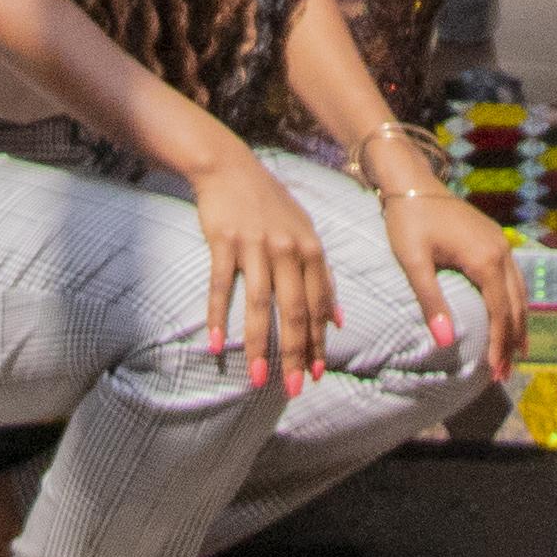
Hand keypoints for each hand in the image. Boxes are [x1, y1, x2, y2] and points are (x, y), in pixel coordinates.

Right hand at [188, 145, 340, 395]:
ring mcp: (256, 245)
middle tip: (293, 389)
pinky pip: (222, 285)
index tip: (316, 374)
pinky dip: (218, 316)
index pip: (318, 306)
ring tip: (259, 379)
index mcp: (311, 249)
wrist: (229, 168)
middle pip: (294, 310)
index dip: (317, 342)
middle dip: (295, 354)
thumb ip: (322, 276)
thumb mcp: (305, 233)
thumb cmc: (270, 205)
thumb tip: (339, 321)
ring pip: (260, 304)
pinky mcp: (225, 241)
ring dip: (259, 345)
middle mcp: (288, 249)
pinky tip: (217, 345)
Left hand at [379, 187, 525, 379]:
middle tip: (505, 373)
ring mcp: (501, 242)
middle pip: (515, 305)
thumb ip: (431, 302)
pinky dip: (515, 302)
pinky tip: (510, 314)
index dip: (499, 344)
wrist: (412, 181)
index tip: (495, 371)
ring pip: (519, 291)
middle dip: (512, 341)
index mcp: (485, 259)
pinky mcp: (495, 238)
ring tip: (515, 353)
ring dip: (518, 323)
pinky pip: (514, 277)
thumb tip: (445, 343)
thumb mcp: (414, 262)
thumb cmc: (408, 220)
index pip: (500, 312)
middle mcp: (501, 251)